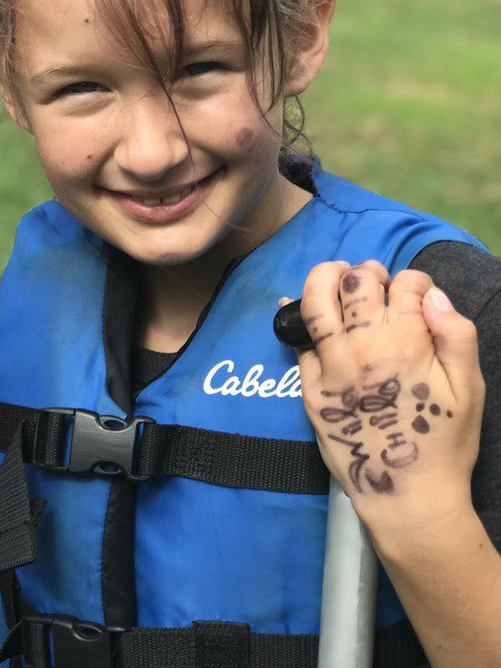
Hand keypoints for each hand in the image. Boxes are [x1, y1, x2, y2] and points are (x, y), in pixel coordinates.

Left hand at [294, 260, 484, 528]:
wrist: (406, 494)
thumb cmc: (445, 442)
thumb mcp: (470, 388)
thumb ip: (457, 335)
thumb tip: (434, 296)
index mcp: (409, 342)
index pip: (406, 285)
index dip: (414, 281)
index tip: (414, 291)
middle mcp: (364, 346)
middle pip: (356, 284)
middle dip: (367, 272)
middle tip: (372, 277)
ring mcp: (331, 365)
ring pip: (317, 303)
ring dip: (324, 278)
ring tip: (333, 273)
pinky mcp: (309, 387)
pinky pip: (296, 342)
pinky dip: (293, 315)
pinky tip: (294, 305)